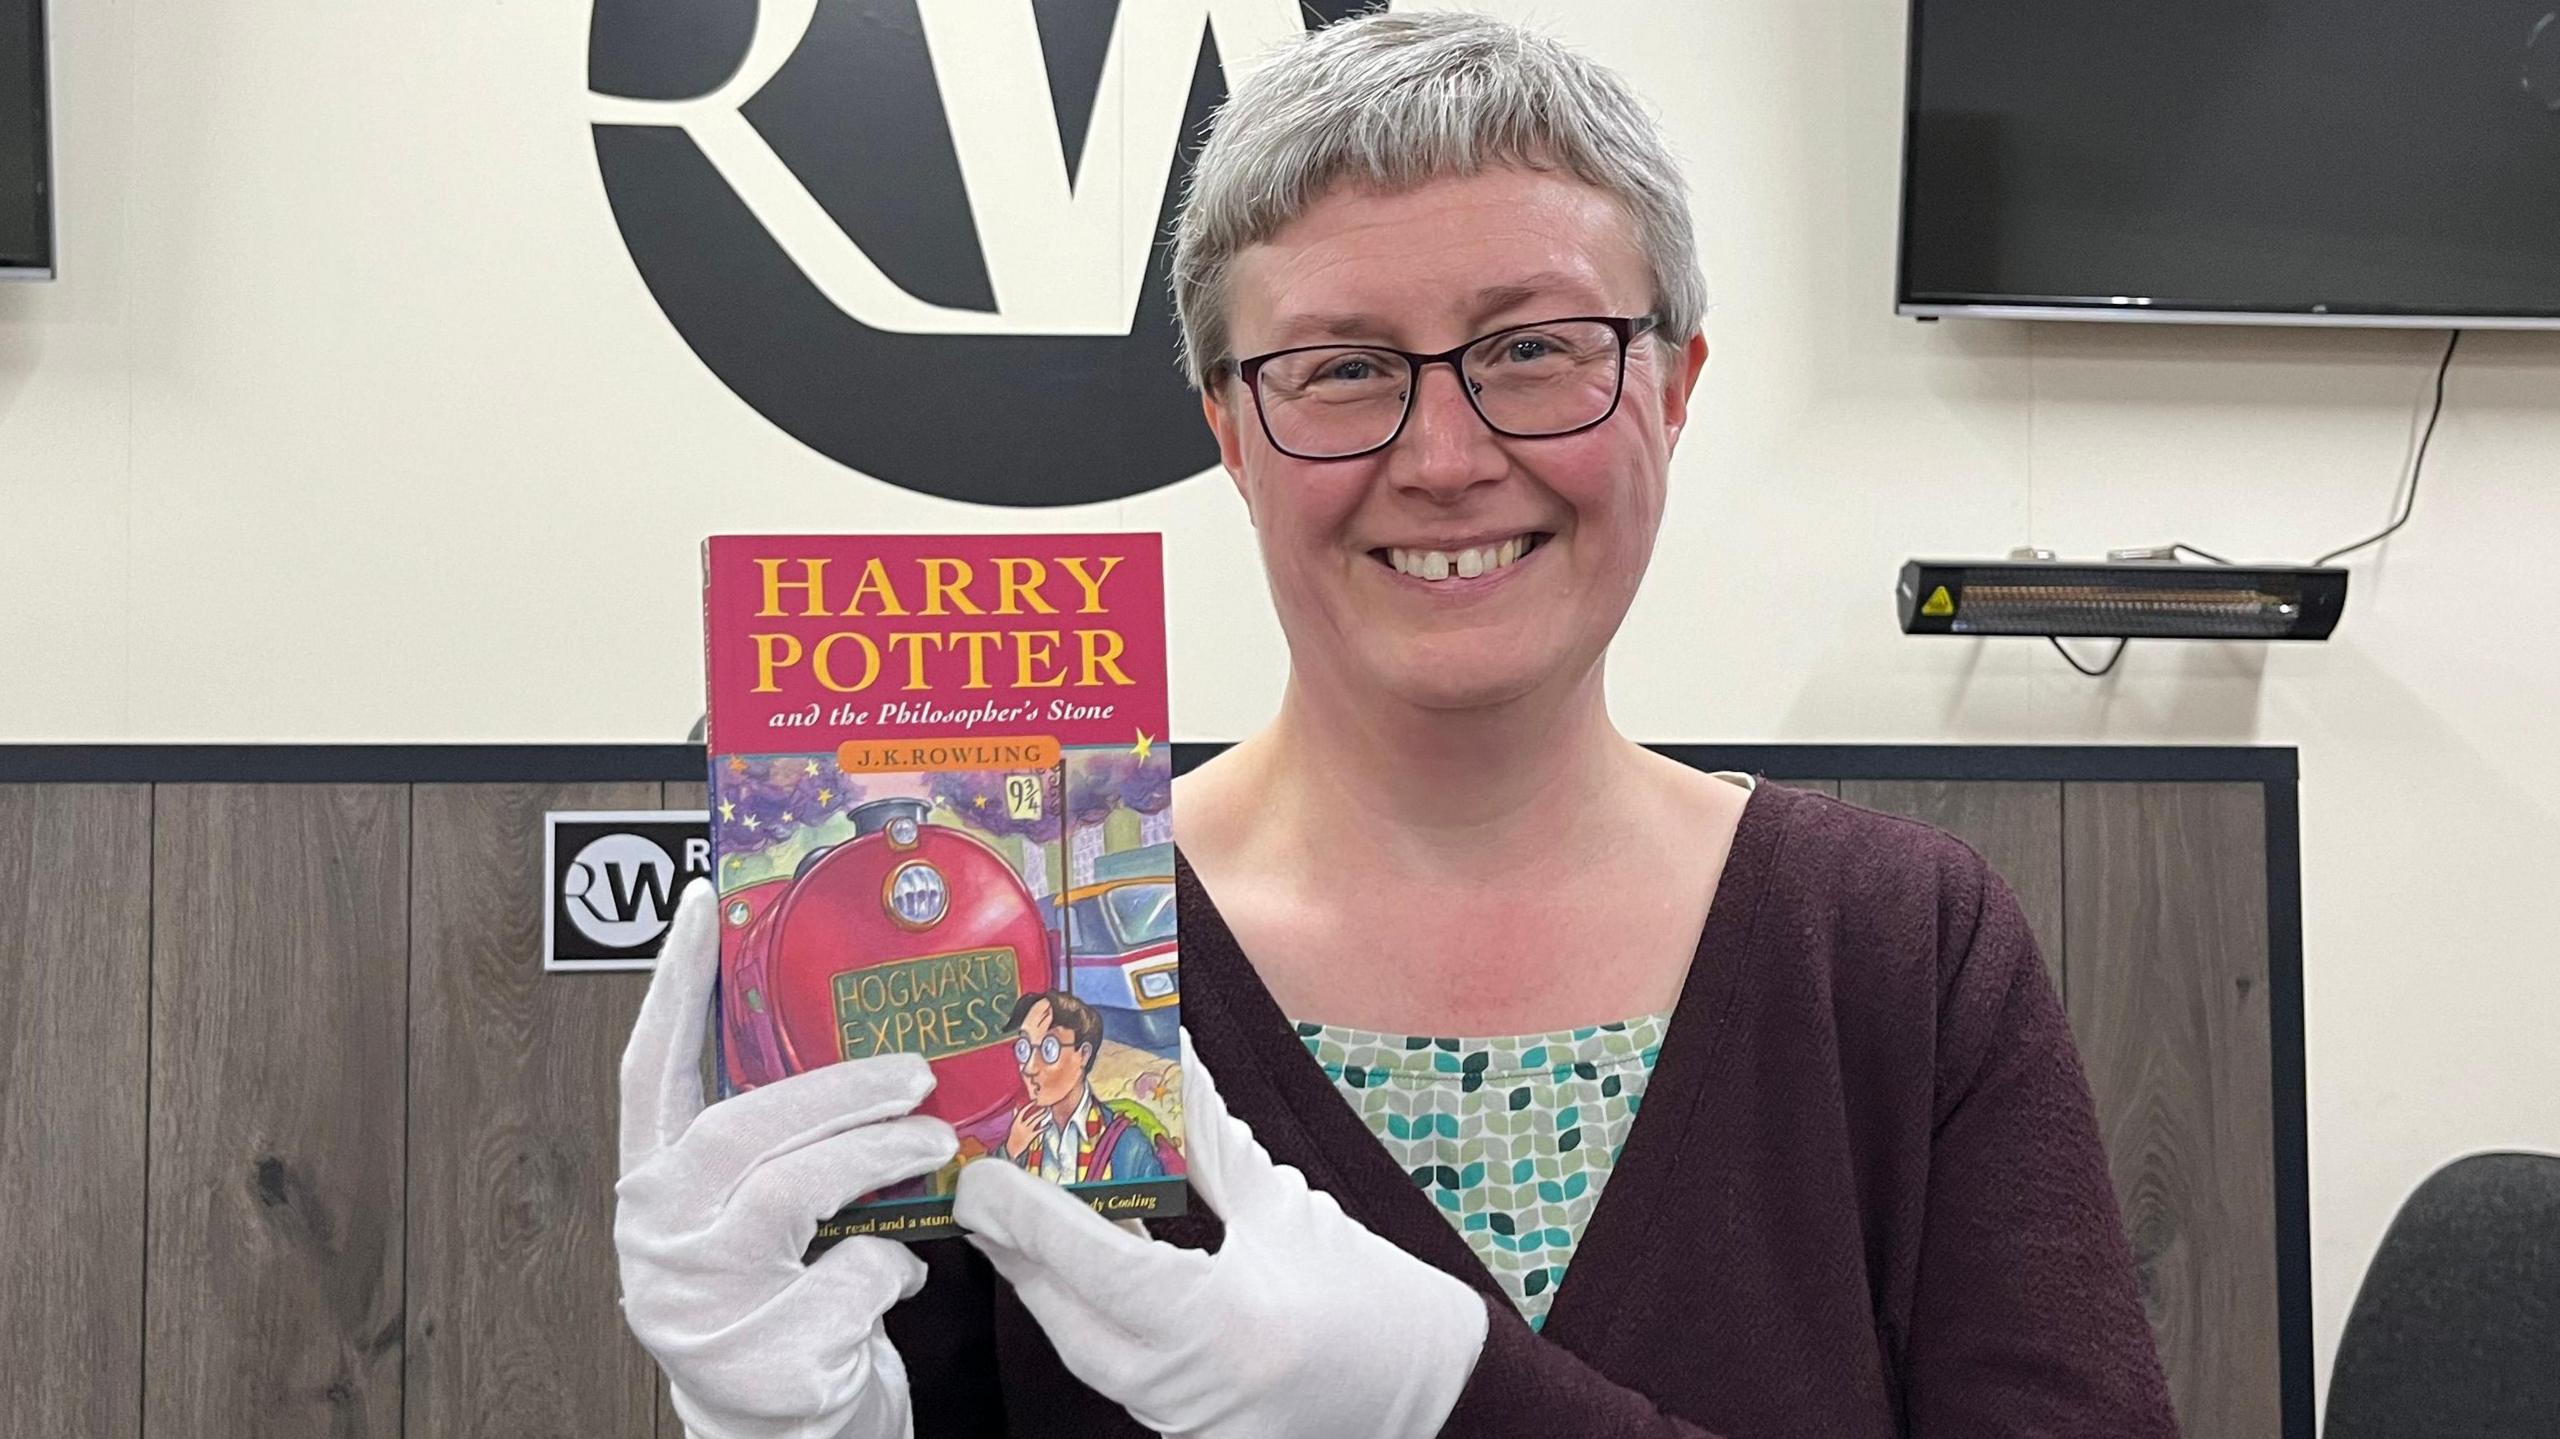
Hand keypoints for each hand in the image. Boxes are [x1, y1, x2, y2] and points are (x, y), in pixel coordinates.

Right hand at [616, 879, 959, 1438]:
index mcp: (653, 1190)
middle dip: (836, 1089)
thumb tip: (867, 1049)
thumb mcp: (760, 1219)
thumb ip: (779, 1147)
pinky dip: (890, 1272)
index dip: (673, 988)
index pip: (649, 1072)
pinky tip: (897, 1278)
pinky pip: (846, 1281)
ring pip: (789, 1198)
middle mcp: (655, 1242)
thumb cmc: (780, 1308)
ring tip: (935, 1141)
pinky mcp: (758, 1362)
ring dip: (878, 1157)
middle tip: (913, 1070)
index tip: (701, 905)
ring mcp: (697, 1306)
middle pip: (736, 1132)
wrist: (778, 1436)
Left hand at [952, 1033, 1488, 1438]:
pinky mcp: (1190, 1436)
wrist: (1431, 1389)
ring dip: (1051, 1286)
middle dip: (1018, 1253)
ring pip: (1085, 1352)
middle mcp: (1191, 1386)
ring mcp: (1188, 1424)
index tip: (983, 1177)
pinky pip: (1120, 1374)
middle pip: (1066, 1319)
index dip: (1029, 1217)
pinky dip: (1095, 1320)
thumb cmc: (1373, 1299)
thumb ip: (1209, 1139)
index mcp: (1221, 1321)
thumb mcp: (1286, 1208)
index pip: (1096, 1265)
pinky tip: (1086, 1274)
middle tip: (987, 1192)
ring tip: (1026, 1222)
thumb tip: (1166, 1058)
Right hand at [1003, 1102, 1048, 1164]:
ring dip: (1043, 1115)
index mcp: (1016, 1122)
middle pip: (1032, 1116)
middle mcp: (1021, 1125)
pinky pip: (1039, 1130)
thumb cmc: (1013, 1137)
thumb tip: (1016, 1108)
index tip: (1035, 1101)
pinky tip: (1049, 1125)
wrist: (1012, 1149)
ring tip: (1048, 1112)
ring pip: (1036, 1121)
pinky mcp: (1031, 1136)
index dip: (1029, 1105)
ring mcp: (1027, 1131)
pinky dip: (1045, 1127)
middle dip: (1040, 1110)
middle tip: (1046, 1106)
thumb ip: (1015, 1116)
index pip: (1023, 1111)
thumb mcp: (1013, 1126)